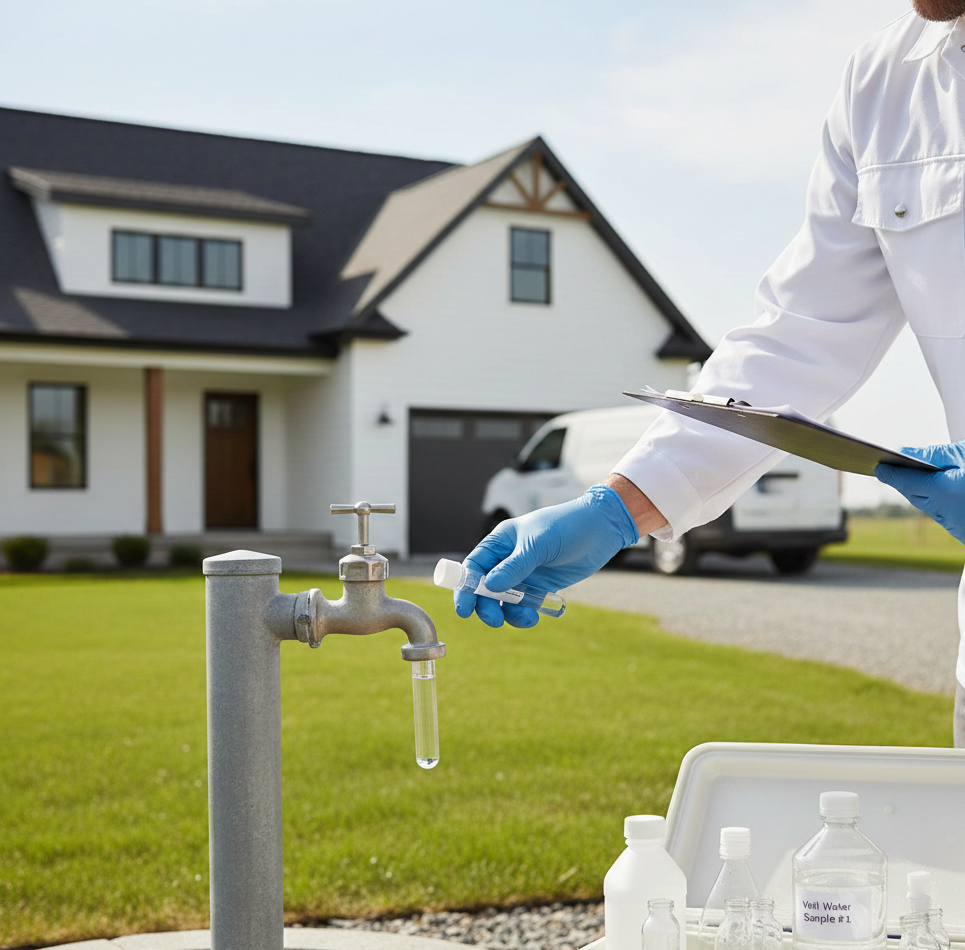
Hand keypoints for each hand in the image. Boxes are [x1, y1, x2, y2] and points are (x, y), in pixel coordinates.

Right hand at [455, 484, 638, 627]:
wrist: (601, 529)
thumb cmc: (567, 526)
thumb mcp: (538, 544)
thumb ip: (515, 567)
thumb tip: (490, 586)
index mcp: (501, 542)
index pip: (474, 566)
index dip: (465, 588)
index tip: (464, 609)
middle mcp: (508, 559)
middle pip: (485, 589)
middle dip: (486, 605)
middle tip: (494, 620)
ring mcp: (524, 574)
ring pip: (504, 601)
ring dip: (508, 613)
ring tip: (526, 618)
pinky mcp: (541, 586)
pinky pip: (524, 605)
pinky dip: (524, 614)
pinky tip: (534, 616)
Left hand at [875, 442, 964, 543]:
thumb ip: (935, 454)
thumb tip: (905, 453)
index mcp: (948, 491)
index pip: (906, 482)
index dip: (891, 474)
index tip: (879, 467)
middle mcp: (949, 514)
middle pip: (915, 496)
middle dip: (904, 483)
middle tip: (891, 470)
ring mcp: (958, 528)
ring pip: (930, 509)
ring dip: (921, 494)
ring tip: (914, 479)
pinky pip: (946, 517)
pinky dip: (941, 505)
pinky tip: (939, 494)